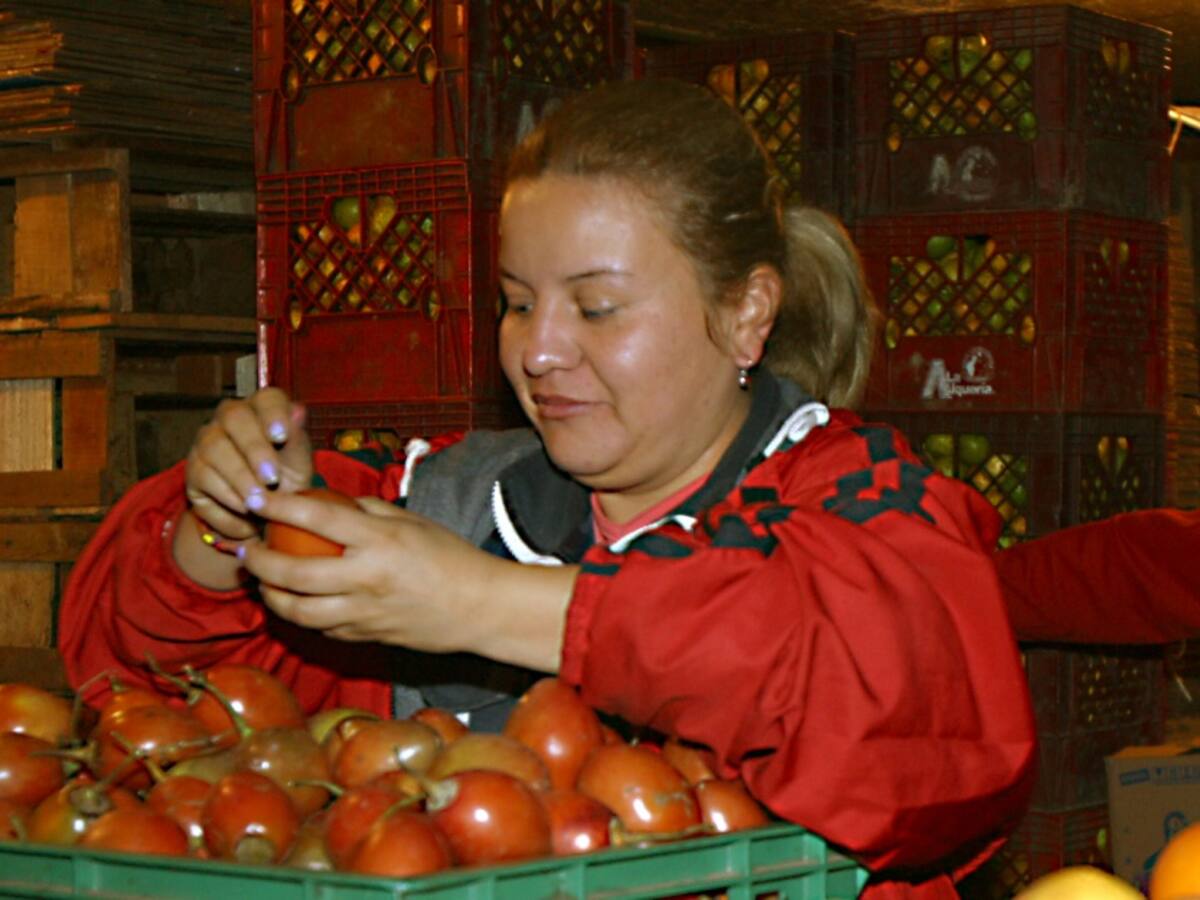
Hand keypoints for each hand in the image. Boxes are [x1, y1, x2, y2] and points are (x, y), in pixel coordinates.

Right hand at [185, 388, 313, 543]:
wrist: (266, 512)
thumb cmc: (288, 478)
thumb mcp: (299, 463)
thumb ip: (297, 438)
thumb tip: (298, 411)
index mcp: (264, 409)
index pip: (267, 398)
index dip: (274, 414)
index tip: (282, 436)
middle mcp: (231, 417)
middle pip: (235, 417)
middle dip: (255, 448)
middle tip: (272, 478)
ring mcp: (208, 439)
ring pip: (215, 447)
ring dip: (240, 477)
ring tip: (259, 501)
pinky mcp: (193, 467)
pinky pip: (204, 475)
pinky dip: (227, 496)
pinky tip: (245, 510)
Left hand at [239, 493, 577, 671]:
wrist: (480, 607)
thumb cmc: (450, 557)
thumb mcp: (412, 522)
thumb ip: (367, 512)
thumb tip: (326, 503)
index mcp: (380, 541)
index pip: (317, 518)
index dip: (280, 506)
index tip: (257, 499)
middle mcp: (367, 579)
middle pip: (294, 574)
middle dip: (260, 562)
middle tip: (247, 550)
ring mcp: (365, 614)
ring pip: (300, 613)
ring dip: (271, 597)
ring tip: (262, 583)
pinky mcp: (367, 637)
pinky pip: (322, 630)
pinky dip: (303, 616)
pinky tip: (296, 604)